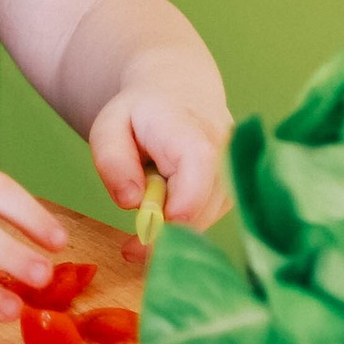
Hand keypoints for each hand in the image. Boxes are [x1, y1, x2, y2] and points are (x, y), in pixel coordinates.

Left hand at [85, 84, 230, 232]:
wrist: (179, 94)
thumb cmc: (140, 114)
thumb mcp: (109, 127)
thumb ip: (113, 161)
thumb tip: (131, 201)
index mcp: (191, 130)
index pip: (200, 170)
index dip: (181, 206)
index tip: (147, 234)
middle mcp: (225, 152)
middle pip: (203, 206)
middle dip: (166, 234)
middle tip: (130, 249)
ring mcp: (234, 174)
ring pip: (206, 220)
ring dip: (172, 231)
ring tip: (143, 222)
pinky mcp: (233, 192)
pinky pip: (207, 220)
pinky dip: (182, 227)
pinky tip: (164, 214)